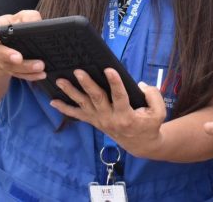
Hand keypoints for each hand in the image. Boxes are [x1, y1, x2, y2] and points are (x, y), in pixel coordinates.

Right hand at [0, 10, 45, 80]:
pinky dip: (30, 75)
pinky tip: (41, 74)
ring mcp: (1, 60)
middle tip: (19, 58)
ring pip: (10, 66)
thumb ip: (28, 17)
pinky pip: (19, 74)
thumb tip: (36, 22)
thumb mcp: (21, 17)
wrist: (9, 41)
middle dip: (8, 56)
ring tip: (39, 66)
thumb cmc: (15, 25)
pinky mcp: (10, 69)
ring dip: (25, 67)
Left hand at [51, 68, 167, 157]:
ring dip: (71, 92)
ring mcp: (99, 120)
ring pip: (83, 104)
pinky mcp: (94, 121)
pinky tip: (53, 101)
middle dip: (87, 84)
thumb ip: (153, 95)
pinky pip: (77, 115)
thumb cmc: (149, 124)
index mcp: (126, 115)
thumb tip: (140, 84)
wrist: (140, 144)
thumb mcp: (159, 112)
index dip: (114, 83)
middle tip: (78, 71)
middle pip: (96, 98)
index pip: (119, 97)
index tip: (109, 69)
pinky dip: (64, 109)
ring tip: (61, 80)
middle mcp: (109, 118)